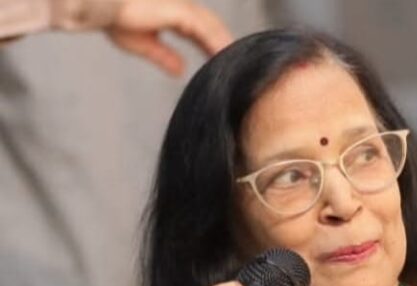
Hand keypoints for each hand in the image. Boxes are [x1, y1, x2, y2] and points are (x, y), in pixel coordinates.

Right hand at [106, 0, 232, 74]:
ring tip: (239, 63)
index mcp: (170, 11)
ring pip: (212, 27)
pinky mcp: (179, 11)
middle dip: (223, 42)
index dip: (211, 45)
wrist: (99, 3)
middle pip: (210, 24)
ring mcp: (180, 5)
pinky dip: (217, 44)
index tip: (222, 61)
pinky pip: (205, 31)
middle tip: (239, 62)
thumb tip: (181, 71)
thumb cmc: (113, 16)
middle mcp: (178, 4)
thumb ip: (163, 55)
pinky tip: (226, 57)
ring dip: (225, 45)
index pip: (198, 29)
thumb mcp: (142, 42)